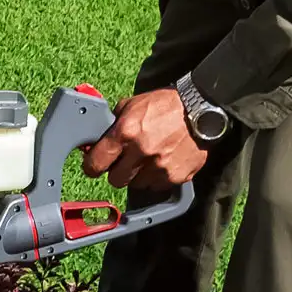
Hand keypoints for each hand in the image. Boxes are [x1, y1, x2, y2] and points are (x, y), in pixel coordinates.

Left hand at [82, 88, 207, 190]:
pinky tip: (162, 162)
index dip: (91, 166)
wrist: (201, 109)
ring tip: (147, 159)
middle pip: (115, 180)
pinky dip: (157, 178)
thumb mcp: (133, 105)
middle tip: (124, 162)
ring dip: (138, 176)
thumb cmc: (165, 105)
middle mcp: (141, 151)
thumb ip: (113, 123)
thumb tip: (96, 141)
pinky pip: (157, 186)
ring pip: (137, 185)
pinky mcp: (176, 176)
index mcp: (126, 132)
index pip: (96, 163)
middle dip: (117, 172)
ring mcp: (160, 166)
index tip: (93, 166)